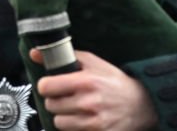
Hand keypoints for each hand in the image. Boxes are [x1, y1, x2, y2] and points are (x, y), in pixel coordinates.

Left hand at [31, 49, 157, 130]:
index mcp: (86, 81)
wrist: (141, 104)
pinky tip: (83, 120)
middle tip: (66, 97)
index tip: (51, 85)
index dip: (46, 86)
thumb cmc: (113, 81)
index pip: (46, 87)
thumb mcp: (92, 62)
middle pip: (51, 105)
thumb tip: (34, 54)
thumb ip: (64, 56)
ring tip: (74, 109)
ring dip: (63, 116)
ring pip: (58, 122)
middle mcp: (88, 102)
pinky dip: (74, 128)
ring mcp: (93, 122)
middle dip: (56, 101)